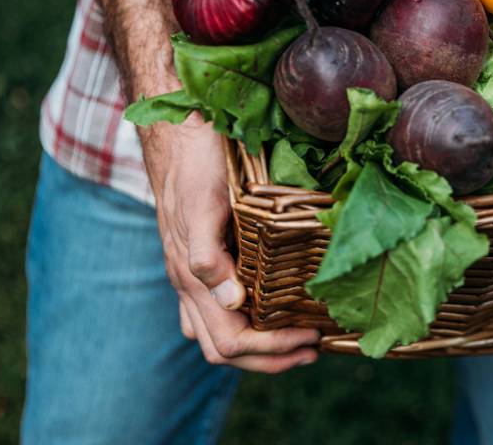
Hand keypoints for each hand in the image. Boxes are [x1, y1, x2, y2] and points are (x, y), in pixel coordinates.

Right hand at [142, 116, 321, 371]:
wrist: (179, 133)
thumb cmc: (195, 166)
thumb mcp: (203, 206)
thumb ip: (208, 257)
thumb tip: (233, 303)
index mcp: (190, 279)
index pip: (229, 342)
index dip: (271, 350)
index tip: (311, 338)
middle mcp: (189, 286)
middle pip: (223, 350)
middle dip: (271, 359)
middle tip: (314, 348)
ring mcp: (191, 276)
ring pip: (217, 336)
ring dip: (261, 349)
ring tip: (301, 340)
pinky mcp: (201, 261)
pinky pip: (217, 310)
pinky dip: (249, 324)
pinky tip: (273, 312)